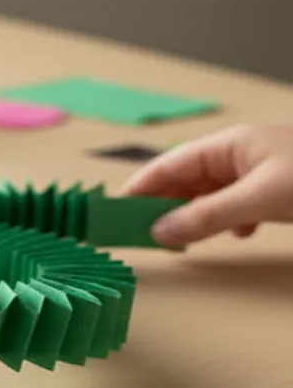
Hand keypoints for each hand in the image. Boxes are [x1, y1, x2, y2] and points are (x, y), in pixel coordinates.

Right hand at [121, 124, 292, 246]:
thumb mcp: (259, 198)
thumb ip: (207, 216)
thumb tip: (158, 233)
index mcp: (227, 145)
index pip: (170, 165)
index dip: (140, 188)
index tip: (113, 213)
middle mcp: (236, 157)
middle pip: (186, 182)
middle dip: (164, 207)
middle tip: (140, 235)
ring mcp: (255, 174)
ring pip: (210, 197)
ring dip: (196, 218)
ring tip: (179, 242)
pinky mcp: (273, 193)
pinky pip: (236, 208)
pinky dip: (229, 223)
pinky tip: (239, 233)